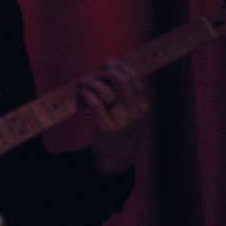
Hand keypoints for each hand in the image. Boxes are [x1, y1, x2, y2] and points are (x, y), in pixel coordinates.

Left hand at [78, 59, 149, 173]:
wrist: (117, 160)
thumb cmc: (122, 133)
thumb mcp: (134, 116)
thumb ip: (130, 98)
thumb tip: (115, 72)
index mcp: (143, 107)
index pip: (135, 78)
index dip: (121, 67)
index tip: (109, 64)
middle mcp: (135, 113)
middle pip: (124, 81)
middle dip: (109, 70)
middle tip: (98, 70)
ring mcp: (122, 121)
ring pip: (107, 91)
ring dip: (93, 81)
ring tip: (85, 80)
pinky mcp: (107, 128)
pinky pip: (96, 104)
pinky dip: (88, 94)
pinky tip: (83, 92)